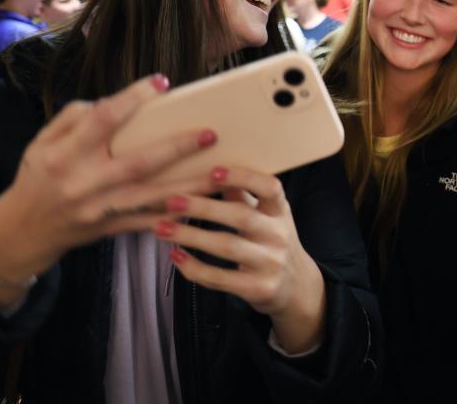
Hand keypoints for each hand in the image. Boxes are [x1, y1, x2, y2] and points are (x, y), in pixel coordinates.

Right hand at [0, 75, 218, 296]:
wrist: (26, 229)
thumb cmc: (39, 176)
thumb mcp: (42, 141)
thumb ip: (73, 117)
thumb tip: (112, 100)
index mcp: (65, 154)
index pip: (102, 121)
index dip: (132, 99)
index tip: (162, 82)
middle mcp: (85, 183)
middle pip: (139, 163)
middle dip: (178, 148)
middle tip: (211, 133)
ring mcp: (102, 209)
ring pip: (154, 198)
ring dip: (192, 186)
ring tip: (222, 173)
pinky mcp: (114, 227)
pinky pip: (153, 222)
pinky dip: (180, 214)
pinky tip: (208, 205)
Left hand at [154, 166, 326, 353]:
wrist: (296, 286)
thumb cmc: (271, 241)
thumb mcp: (266, 216)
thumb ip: (242, 196)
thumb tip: (213, 168)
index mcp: (281, 211)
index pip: (270, 188)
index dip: (244, 177)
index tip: (213, 171)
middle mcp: (279, 235)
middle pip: (242, 217)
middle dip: (204, 207)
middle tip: (171, 200)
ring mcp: (271, 263)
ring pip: (227, 247)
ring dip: (191, 236)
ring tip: (161, 228)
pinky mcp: (258, 288)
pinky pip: (220, 278)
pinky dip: (194, 268)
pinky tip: (175, 256)